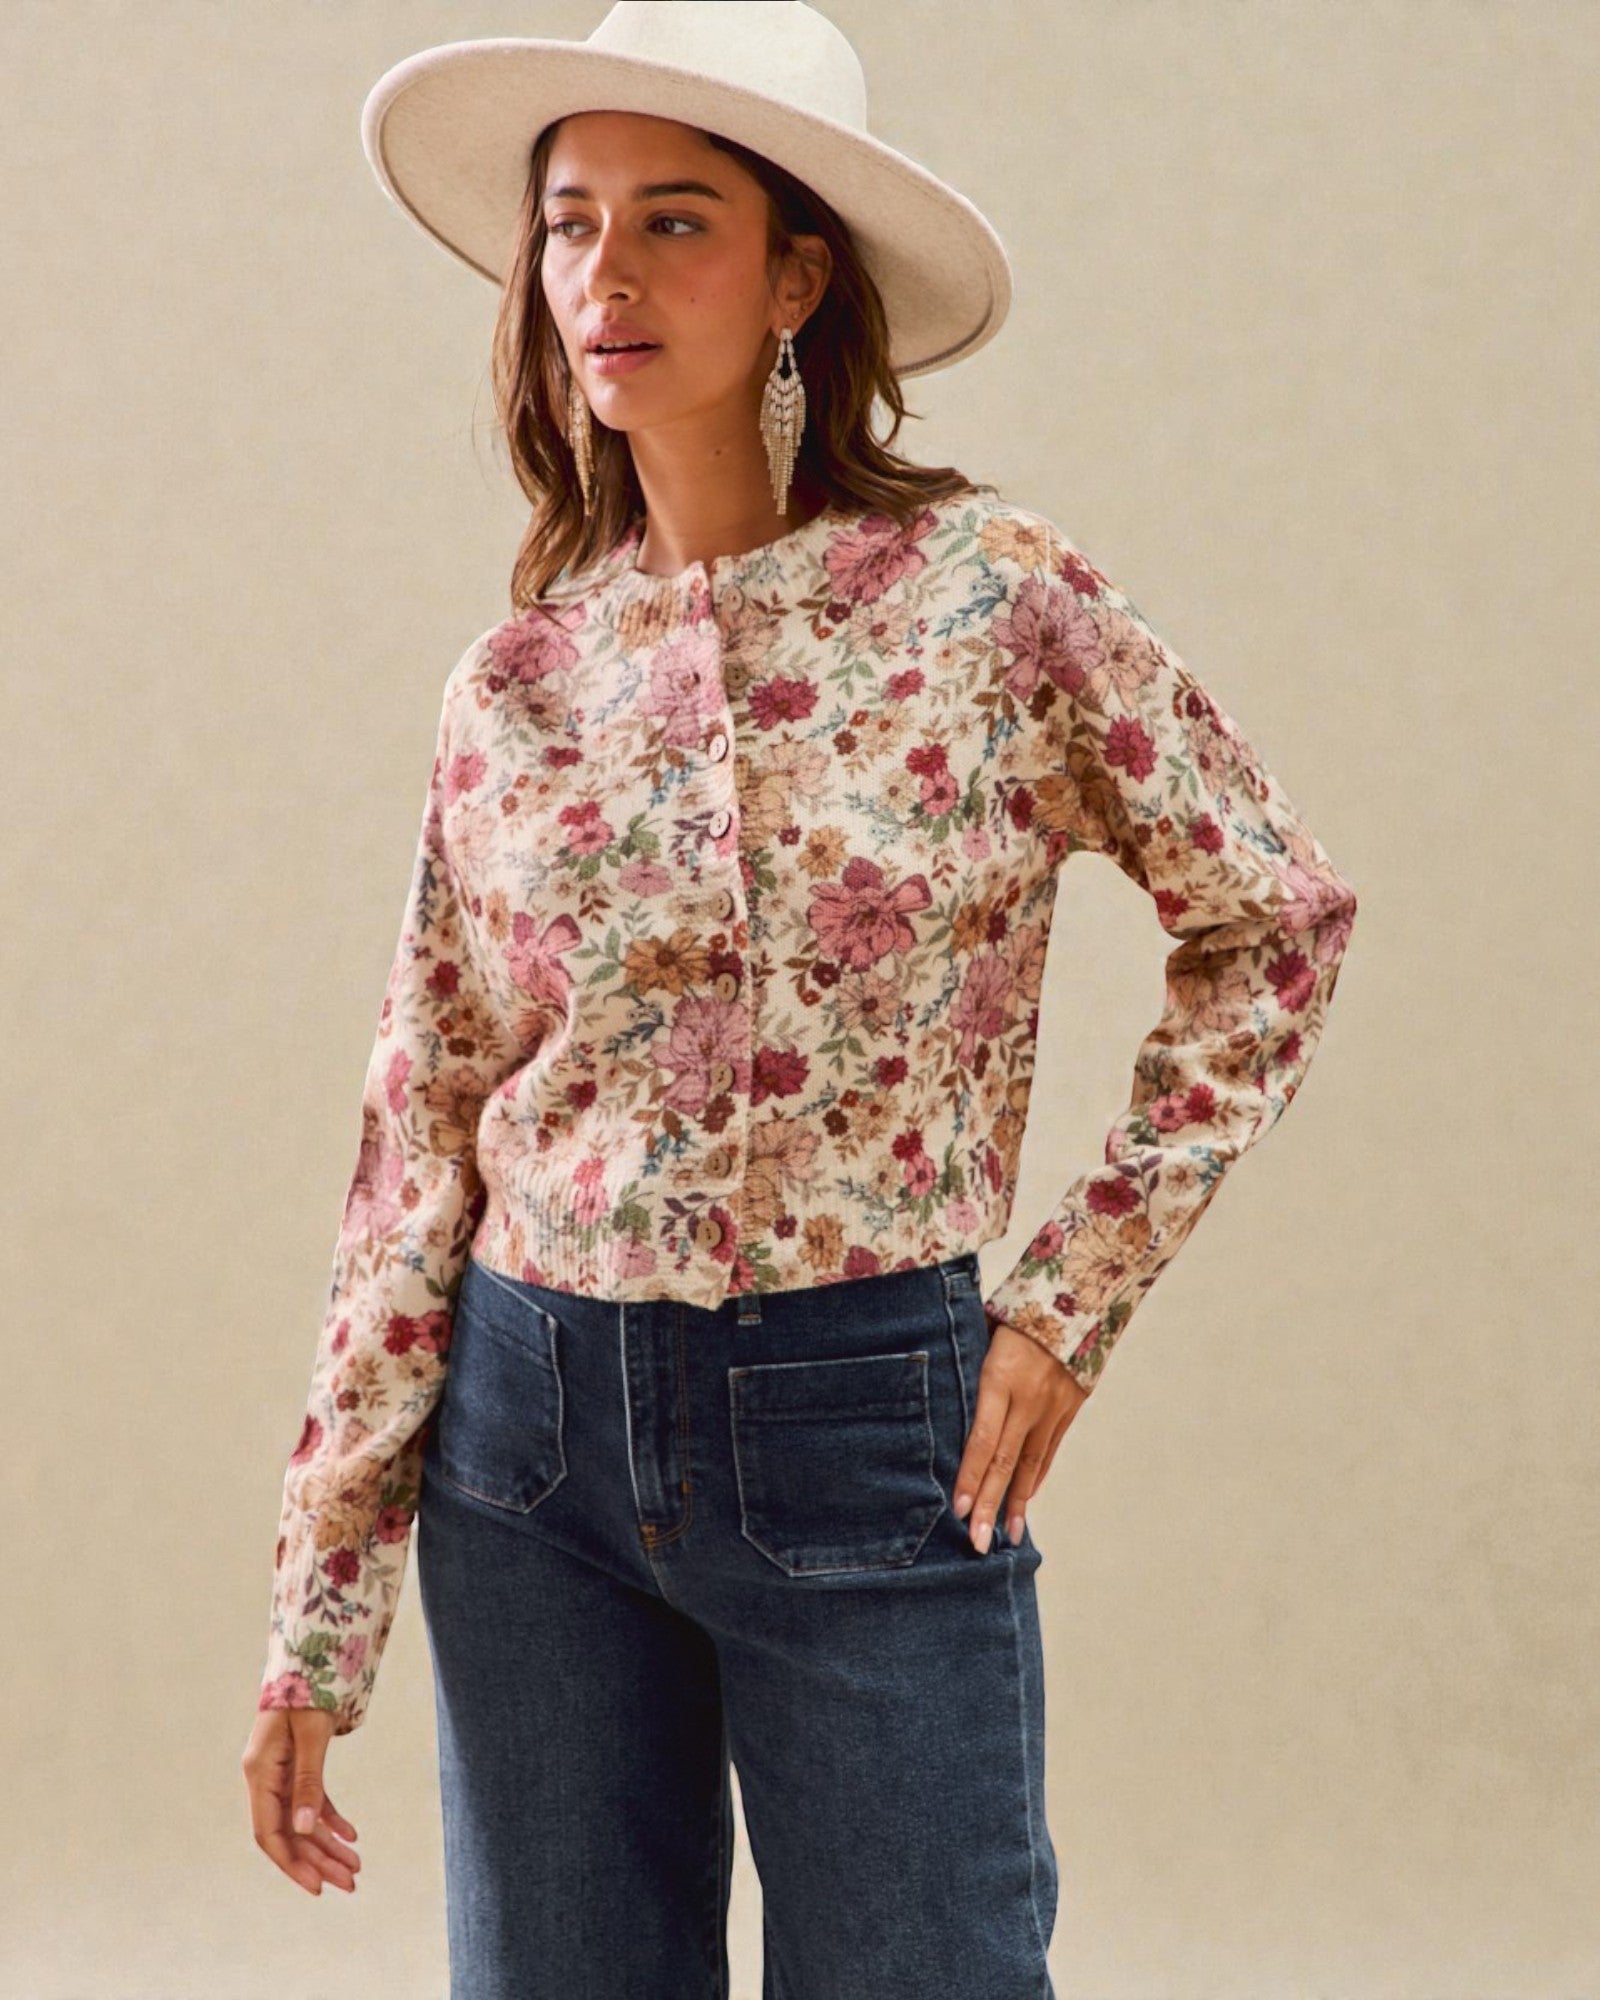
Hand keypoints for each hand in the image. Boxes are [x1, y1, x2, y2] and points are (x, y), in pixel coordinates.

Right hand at [242, 1706, 361, 1896]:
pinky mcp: (296, 1766)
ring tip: (355, 1867)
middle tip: (350, 1883)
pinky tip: (350, 1835)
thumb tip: (302, 1829)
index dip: (292, 1863)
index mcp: (260, 1773)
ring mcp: (280, 1773)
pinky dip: (329, 1819)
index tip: (317, 1886)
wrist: (310, 1656)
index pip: (269, 1833)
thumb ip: (308, 1781)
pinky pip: (311, 1801)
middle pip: (289, 1833)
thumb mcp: (311, 1735)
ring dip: (327, 1845)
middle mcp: (265, 1778)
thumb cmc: (308, 1689)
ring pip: (302, 1821)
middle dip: (318, 1861)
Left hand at [952, 1322, 1086, 1552]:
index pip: (983, 1437)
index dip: (971, 1476)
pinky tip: (1025, 1499)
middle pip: (1006, 1460)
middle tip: (978, 1542)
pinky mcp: (1071, 1407)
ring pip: (1032, 1462)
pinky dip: (1035, 1477)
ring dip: (1016, 1502)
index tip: (960, 1509)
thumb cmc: (1017, 1309)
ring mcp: (1054, 1405)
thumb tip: (939, 1389)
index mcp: (1001, 1376)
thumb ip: (966, 1363)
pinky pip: (1050, 1449)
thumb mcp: (984, 1329)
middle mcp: (1030, 1398)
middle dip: (990, 1504)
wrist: (1079, 1295)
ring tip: (1006, 1536)